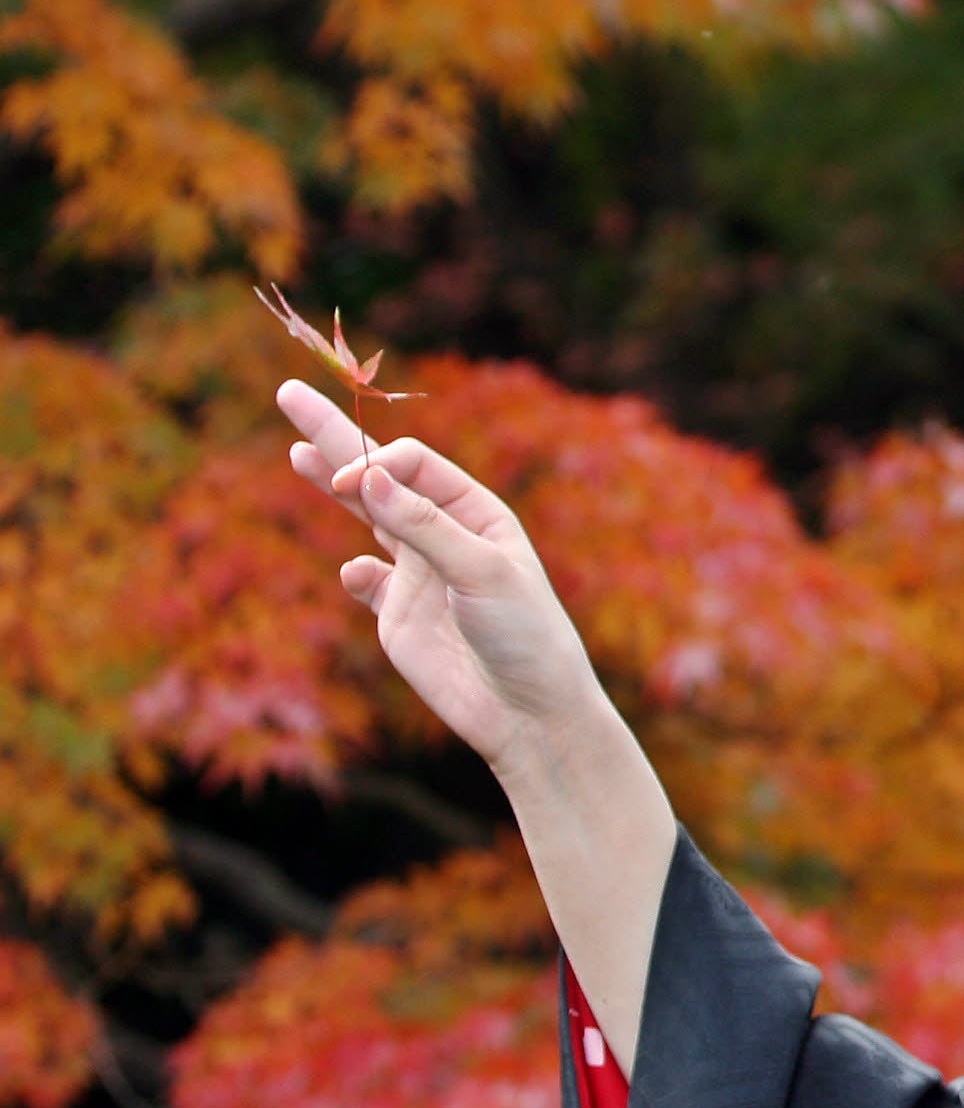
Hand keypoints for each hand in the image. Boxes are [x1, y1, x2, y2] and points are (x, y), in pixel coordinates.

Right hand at [277, 379, 604, 777]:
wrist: (529, 714)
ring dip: (333, 486)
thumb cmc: (525, 635)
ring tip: (297, 450)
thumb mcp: (481, 573)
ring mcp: (419, 575)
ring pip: (366, 519)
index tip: (347, 484)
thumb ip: (423, 526)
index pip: (411, 465)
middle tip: (289, 393)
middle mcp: (445, 536)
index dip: (372, 465)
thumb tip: (365, 475)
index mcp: (477, 513)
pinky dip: (355, 575)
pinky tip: (356, 574)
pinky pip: (367, 583)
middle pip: (379, 476)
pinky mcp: (399, 617)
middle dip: (336, 437)